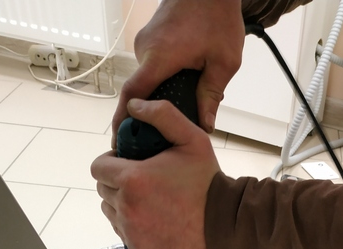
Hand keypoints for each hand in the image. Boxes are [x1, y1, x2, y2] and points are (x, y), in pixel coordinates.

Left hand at [92, 99, 219, 248]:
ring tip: (145, 198)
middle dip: (116, 181)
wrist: (222, 225)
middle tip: (141, 179)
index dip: (111, 161)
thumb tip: (134, 105)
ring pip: (109, 210)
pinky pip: (120, 229)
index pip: (98, 167)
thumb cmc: (207, 183)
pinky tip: (150, 215)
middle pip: (102, 188)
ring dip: (120, 201)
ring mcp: (131, 229)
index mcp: (133, 179)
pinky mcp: (137, 246)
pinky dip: (130, 222)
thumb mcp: (192, 139)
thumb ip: (163, 115)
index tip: (127, 162)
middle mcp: (127, 206)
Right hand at [111, 0, 243, 145]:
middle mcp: (146, 49)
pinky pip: (153, 67)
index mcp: (160, 56)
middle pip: (142, 90)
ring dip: (162, 95)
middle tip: (166, 134)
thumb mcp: (224, 61)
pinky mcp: (151, 39)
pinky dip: (164, 80)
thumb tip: (205, 125)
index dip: (123, 118)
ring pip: (149, 79)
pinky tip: (182, 87)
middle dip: (153, 113)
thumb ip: (212, 95)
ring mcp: (146, 42)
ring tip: (182, 108)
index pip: (133, 94)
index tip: (118, 138)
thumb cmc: (218, 15)